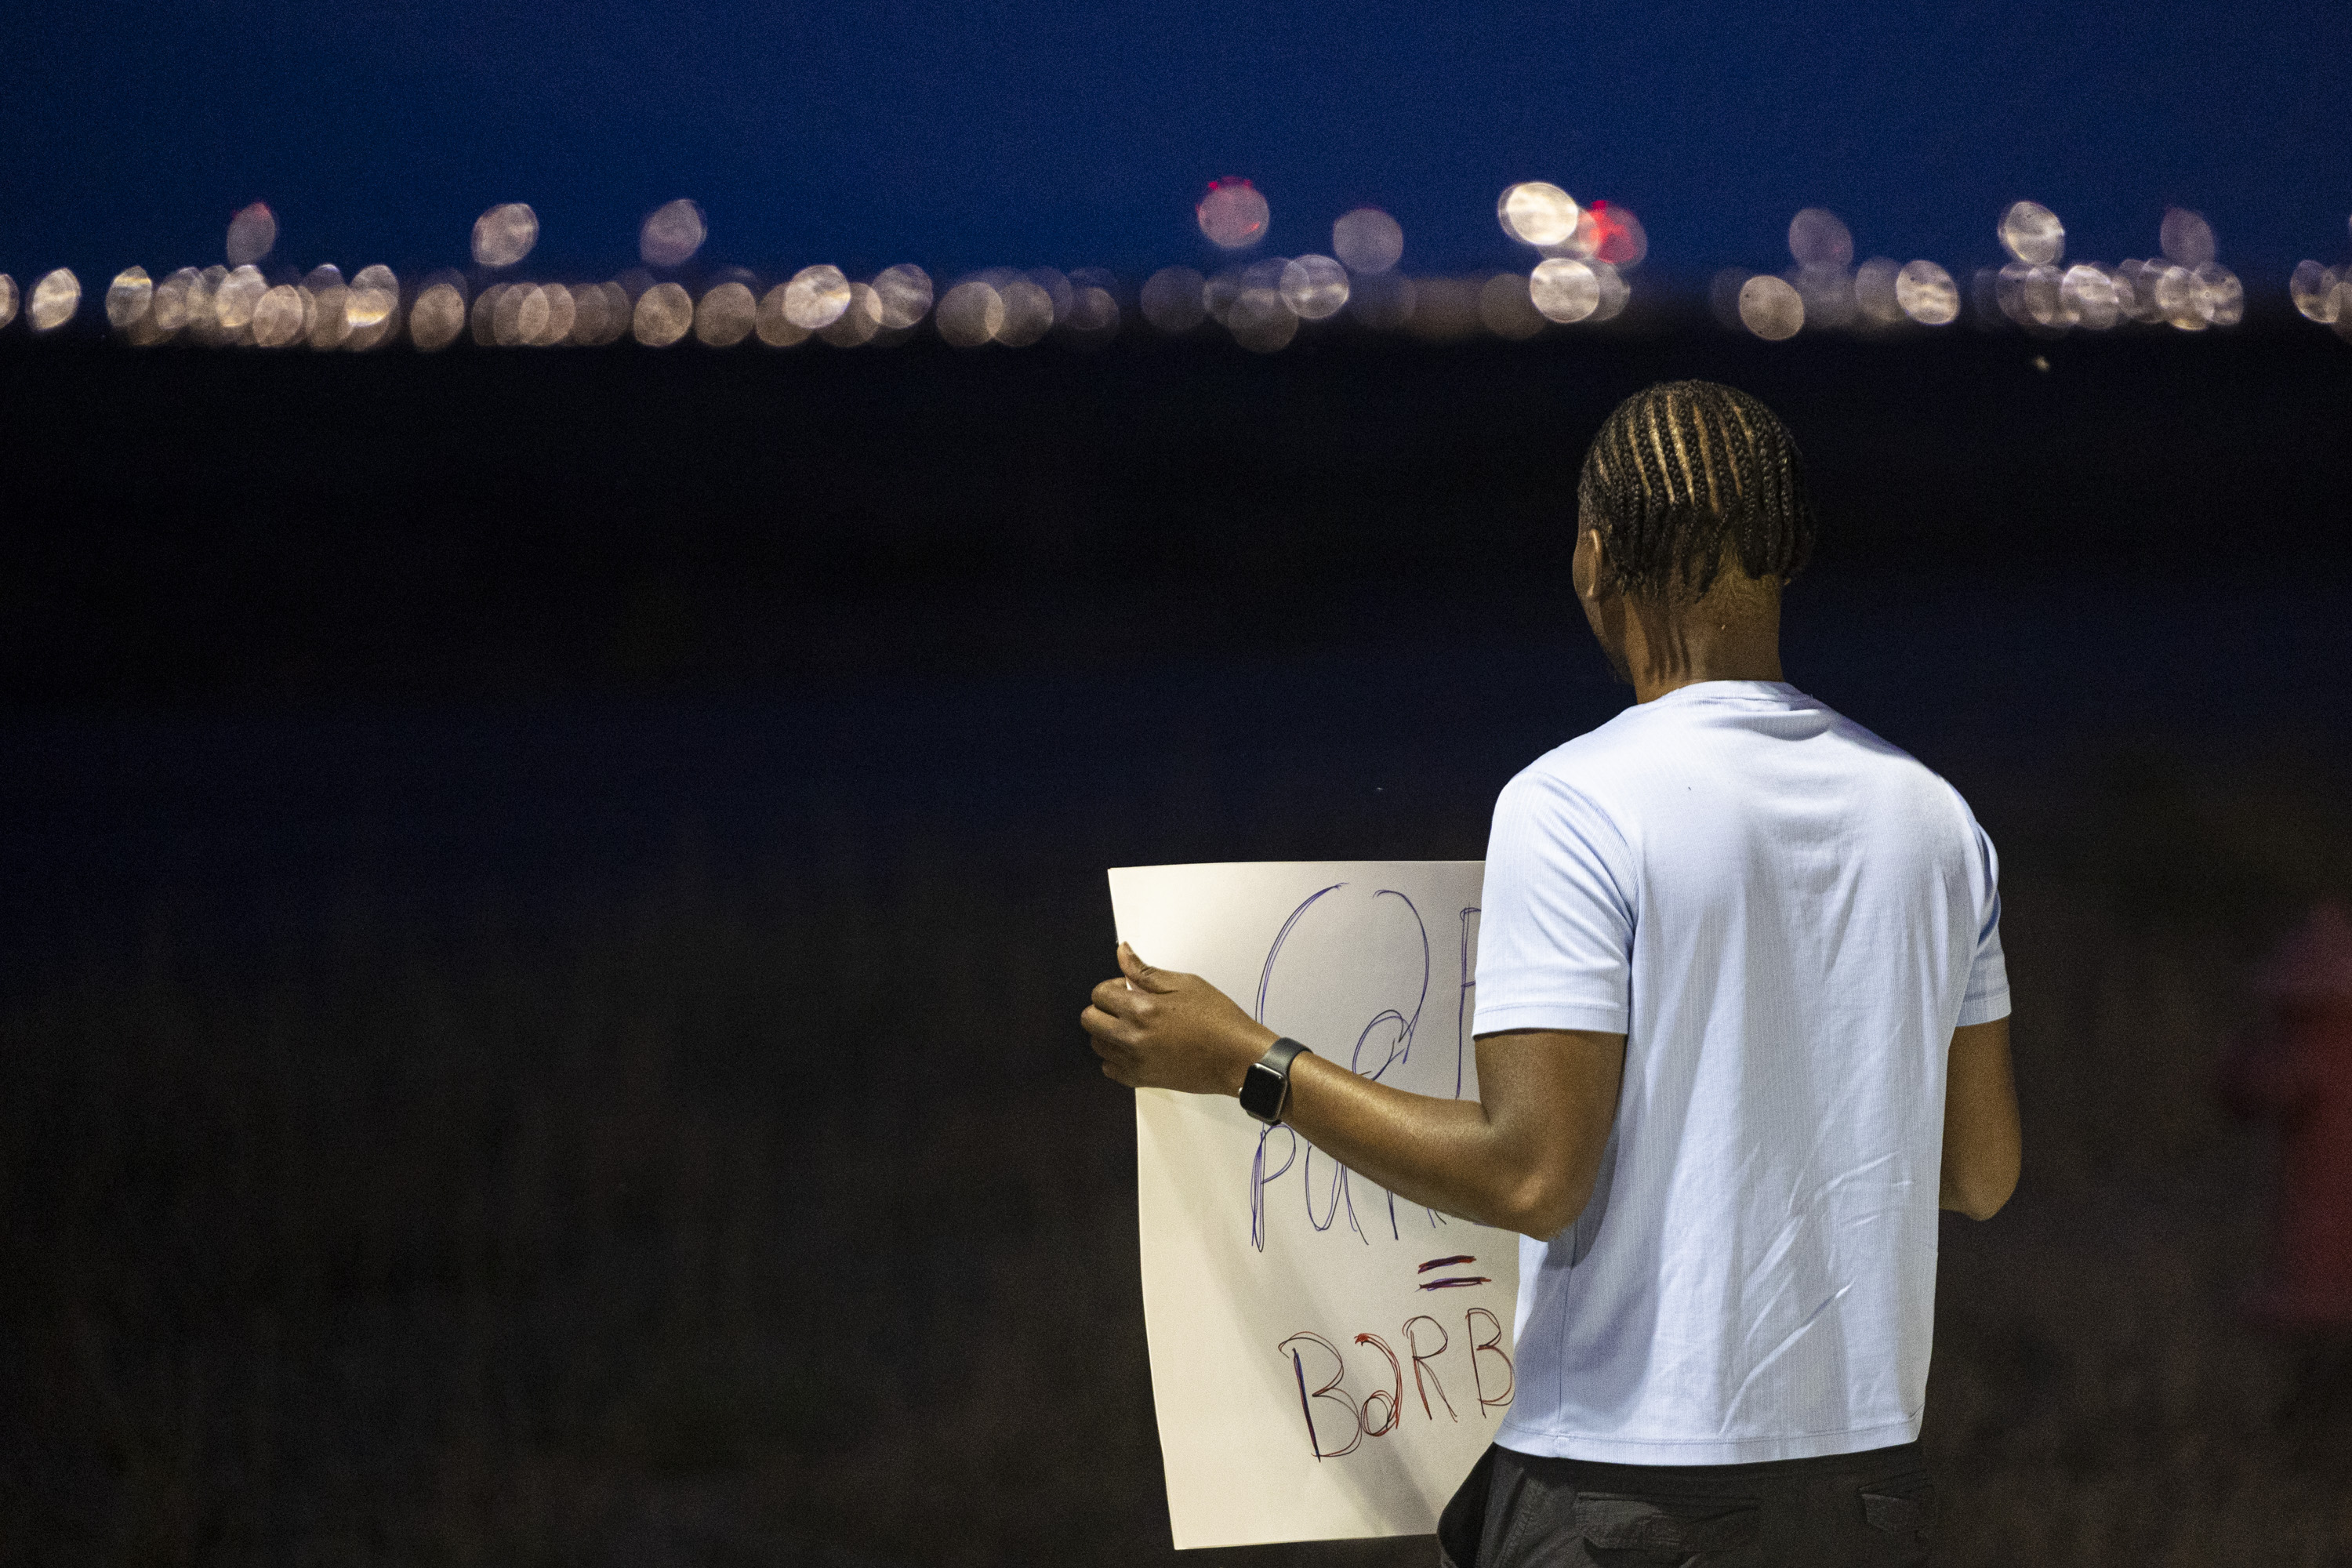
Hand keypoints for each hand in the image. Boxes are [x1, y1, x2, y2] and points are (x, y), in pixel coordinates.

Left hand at [1081, 943, 1280, 1094]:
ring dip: (1108, 1032)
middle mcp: (1132, 1038)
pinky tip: (1136, 1047)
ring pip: (1097, 1045)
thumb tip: (1123, 953)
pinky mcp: (1142, 1080)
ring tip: (1134, 1026)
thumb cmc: (1219, 1021)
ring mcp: (1135, 1062)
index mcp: (1142, 1010)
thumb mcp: (1185, 984)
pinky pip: (1109, 1069)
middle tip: (1127, 1006)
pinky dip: (1116, 1057)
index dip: (1112, 986)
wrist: (1238, 1058)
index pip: (1099, 994)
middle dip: (1103, 1008)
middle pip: (1090, 1020)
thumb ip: (1146, 971)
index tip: (1127, 988)